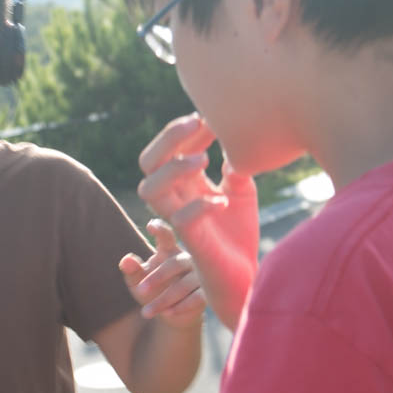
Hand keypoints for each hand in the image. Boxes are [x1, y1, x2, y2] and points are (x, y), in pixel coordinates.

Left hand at [120, 219, 205, 330]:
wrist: (171, 314)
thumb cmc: (153, 290)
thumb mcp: (138, 281)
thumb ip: (131, 271)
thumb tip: (126, 260)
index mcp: (169, 250)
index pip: (166, 236)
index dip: (160, 229)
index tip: (151, 226)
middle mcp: (187, 258)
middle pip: (174, 264)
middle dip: (157, 278)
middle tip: (140, 290)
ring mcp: (200, 274)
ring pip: (184, 285)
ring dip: (164, 300)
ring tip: (146, 312)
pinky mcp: (208, 292)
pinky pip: (197, 298)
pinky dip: (182, 306)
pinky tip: (167, 313)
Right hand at [137, 113, 258, 329]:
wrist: (244, 274)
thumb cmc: (238, 232)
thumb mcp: (240, 188)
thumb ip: (233, 163)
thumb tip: (234, 138)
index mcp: (183, 184)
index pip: (168, 149)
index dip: (184, 130)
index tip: (211, 118)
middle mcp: (174, 200)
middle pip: (148, 162)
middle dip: (168, 139)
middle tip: (198, 123)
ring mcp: (179, 221)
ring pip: (149, 190)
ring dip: (174, 169)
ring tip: (205, 160)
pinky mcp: (191, 243)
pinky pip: (180, 220)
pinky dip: (200, 205)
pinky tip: (223, 202)